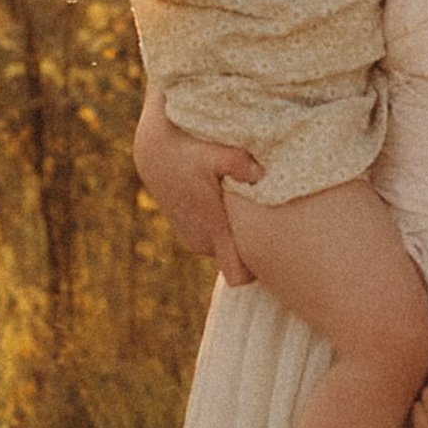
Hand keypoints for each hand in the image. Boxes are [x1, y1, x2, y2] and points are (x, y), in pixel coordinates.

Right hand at [134, 95, 262, 287]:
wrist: (157, 153)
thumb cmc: (191, 151)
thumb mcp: (217, 152)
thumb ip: (239, 164)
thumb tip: (259, 173)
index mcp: (214, 230)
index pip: (240, 275)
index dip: (257, 268)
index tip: (271, 249)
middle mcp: (203, 242)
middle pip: (240, 259)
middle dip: (250, 241)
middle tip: (261, 213)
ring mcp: (193, 241)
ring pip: (226, 248)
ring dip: (234, 233)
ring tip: (239, 205)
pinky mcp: (187, 236)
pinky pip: (213, 241)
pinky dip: (221, 229)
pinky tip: (224, 204)